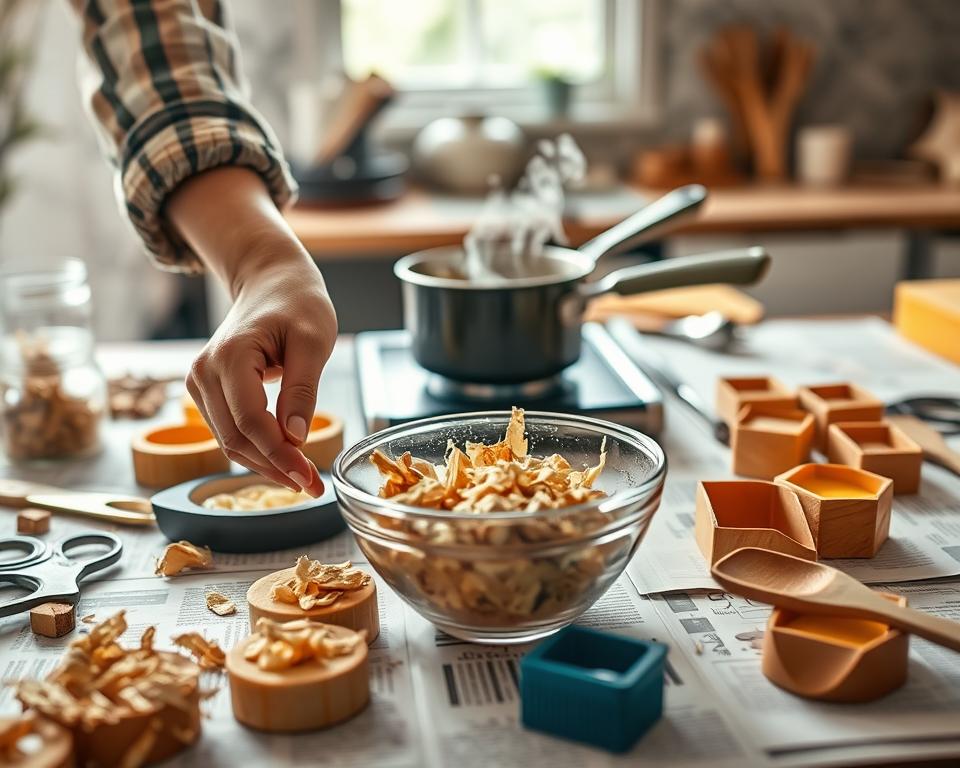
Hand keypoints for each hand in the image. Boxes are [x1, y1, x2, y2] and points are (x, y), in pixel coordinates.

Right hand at [186, 252, 334, 494]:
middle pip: (236, 439)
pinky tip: (285, 459)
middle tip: (313, 487)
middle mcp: (204, 372)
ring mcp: (199, 382)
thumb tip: (296, 436)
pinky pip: (229, 430)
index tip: (311, 478)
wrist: (271, 281)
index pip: (252, 423)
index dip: (281, 456)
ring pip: (229, 442)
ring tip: (303, 478)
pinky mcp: (205, 390)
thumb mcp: (314, 340)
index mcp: (230, 357)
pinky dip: (256, 450)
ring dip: (266, 464)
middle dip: (275, 468)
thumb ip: (303, 388)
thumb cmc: (297, 303)